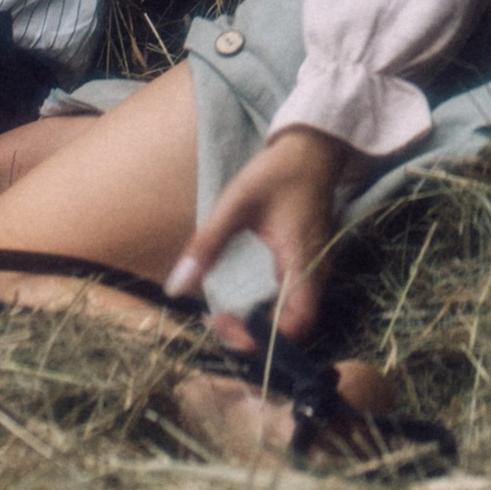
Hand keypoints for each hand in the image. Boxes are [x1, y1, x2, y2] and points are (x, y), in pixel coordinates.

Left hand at [165, 125, 356, 343]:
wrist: (312, 150)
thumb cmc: (277, 173)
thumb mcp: (235, 204)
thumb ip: (206, 245)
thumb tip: (175, 288)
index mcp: (301, 261)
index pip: (294, 325)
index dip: (260, 338)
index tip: (224, 324)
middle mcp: (315, 274)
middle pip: (294, 331)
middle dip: (255, 339)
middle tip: (217, 326)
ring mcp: (315, 272)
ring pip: (294, 321)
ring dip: (261, 330)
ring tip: (224, 321)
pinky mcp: (308, 268)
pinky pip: (293, 306)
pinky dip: (268, 316)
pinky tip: (242, 307)